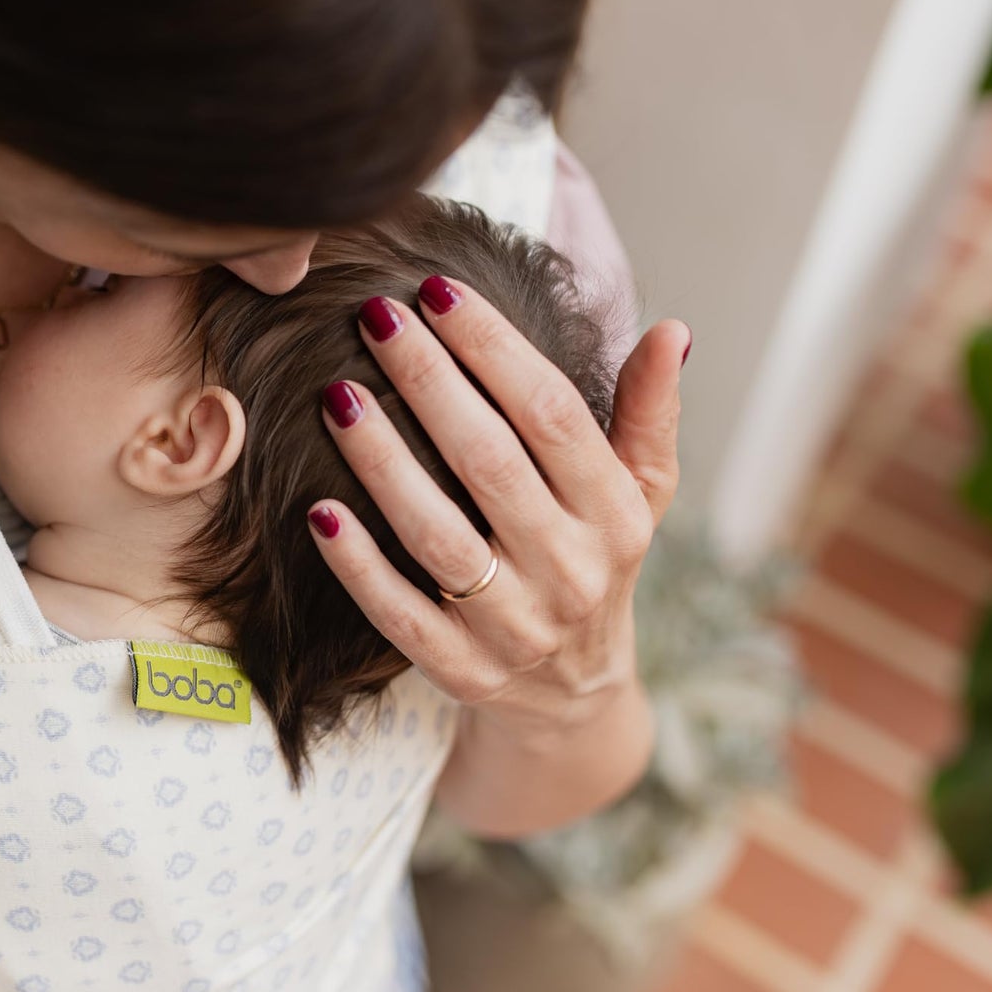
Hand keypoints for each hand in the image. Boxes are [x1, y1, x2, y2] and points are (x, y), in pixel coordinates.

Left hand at [310, 277, 685, 731]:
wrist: (575, 701)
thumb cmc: (595, 564)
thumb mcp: (639, 495)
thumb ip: (648, 414)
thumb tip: (673, 329)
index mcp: (615, 515)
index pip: (551, 415)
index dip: (494, 348)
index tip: (438, 290)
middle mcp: (571, 571)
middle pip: (489, 461)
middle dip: (429, 381)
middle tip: (374, 315)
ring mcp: (515, 628)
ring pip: (437, 535)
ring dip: (382, 463)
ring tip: (336, 397)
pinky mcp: (462, 672)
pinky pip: (400, 615)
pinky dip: (359, 565)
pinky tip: (318, 512)